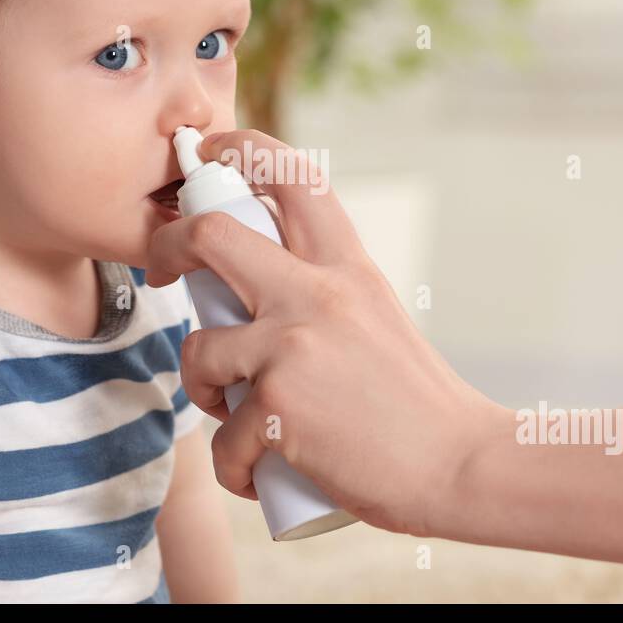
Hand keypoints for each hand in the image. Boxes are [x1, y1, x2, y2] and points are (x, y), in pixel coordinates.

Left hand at [146, 128, 499, 537]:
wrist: (458, 466)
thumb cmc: (416, 403)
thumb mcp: (375, 316)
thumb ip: (325, 292)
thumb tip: (258, 286)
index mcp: (346, 266)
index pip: (292, 176)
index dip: (240, 147)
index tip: (208, 154)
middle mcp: (317, 293)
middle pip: (211, 233)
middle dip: (168, 245)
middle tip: (163, 272)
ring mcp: (292, 347)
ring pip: (198, 351)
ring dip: (202, 390)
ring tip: (232, 416)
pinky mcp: (278, 407)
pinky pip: (222, 439)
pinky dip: (233, 467)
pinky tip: (257, 475)